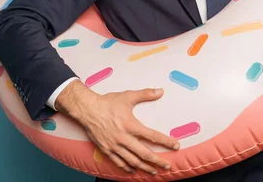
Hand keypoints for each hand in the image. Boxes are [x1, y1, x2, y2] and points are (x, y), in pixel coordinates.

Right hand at [56, 80, 179, 174]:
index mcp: (131, 125)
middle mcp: (124, 138)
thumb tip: (160, 91)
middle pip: (144, 153)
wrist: (87, 109)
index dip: (165, 142)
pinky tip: (134, 171)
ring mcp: (114, 146)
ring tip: (154, 171)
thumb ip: (145, 94)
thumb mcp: (128, 96)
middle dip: (157, 161)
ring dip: (144, 167)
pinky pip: (118, 162)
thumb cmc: (108, 102)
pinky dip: (127, 168)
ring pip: (132, 161)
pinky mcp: (106, 150)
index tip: (175, 146)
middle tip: (168, 166)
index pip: (152, 136)